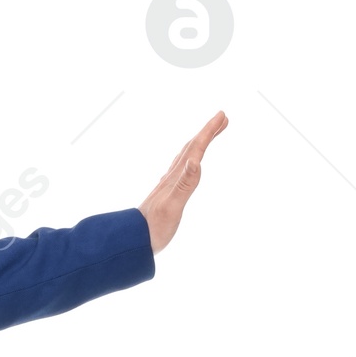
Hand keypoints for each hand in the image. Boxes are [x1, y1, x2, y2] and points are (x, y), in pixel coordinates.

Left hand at [138, 112, 228, 252]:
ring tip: (208, 136)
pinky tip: (188, 165)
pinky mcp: (166, 194)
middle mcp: (171, 177)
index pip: (195, 149)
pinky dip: (189, 161)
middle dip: (206, 133)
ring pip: (186, 157)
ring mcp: (168, 185)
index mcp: (176, 177)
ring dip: (198, 144)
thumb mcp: (173, 206)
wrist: (133, 240)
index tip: (222, 116)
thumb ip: (185, 184)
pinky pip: (181, 170)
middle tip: (221, 119)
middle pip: (191, 148)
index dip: (208, 132)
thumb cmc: (154, 228)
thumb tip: (196, 161)